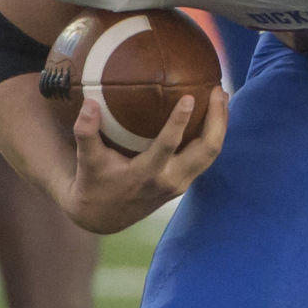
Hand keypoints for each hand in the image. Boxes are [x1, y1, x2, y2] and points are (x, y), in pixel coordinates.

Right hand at [60, 87, 228, 232]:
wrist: (104, 217)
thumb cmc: (93, 183)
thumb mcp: (87, 160)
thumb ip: (86, 132)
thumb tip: (91, 102)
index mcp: (146, 174)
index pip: (168, 146)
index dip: (179, 122)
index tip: (189, 97)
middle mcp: (170, 180)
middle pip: (207, 150)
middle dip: (217, 120)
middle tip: (217, 90)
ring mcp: (181, 183)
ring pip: (212, 153)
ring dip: (220, 125)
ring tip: (221, 96)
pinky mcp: (185, 182)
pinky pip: (207, 156)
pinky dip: (213, 134)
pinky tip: (214, 114)